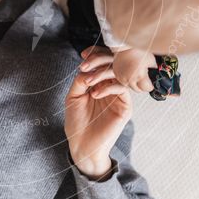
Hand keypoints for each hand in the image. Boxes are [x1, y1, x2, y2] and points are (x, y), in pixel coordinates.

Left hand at [65, 45, 132, 178]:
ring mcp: (120, 97)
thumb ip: (80, 80)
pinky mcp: (125, 107)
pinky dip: (109, 87)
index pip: (104, 61)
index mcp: (101, 82)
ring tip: (88, 82)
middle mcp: (112, 87)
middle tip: (86, 65)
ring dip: (102, 73)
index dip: (96, 54)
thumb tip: (88, 66)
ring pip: (119, 74)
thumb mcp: (73, 96)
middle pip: (114, 63)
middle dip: (100, 59)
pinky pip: (122, 89)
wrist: (82, 145)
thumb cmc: (77, 122)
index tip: (84, 54)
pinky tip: (95, 93)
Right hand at [110, 47, 155, 91]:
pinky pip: (123, 81)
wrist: (124, 45)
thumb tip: (157, 74)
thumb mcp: (151, 60)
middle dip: (142, 86)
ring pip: (130, 86)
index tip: (151, 84)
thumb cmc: (137, 50)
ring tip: (136, 74)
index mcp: (140, 76)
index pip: (147, 89)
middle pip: (138, 90)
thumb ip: (154, 70)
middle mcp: (130, 79)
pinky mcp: (117, 74)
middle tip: (144, 80)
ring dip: (134, 83)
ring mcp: (122, 77)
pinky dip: (127, 78)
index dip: (150, 86)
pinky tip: (130, 72)